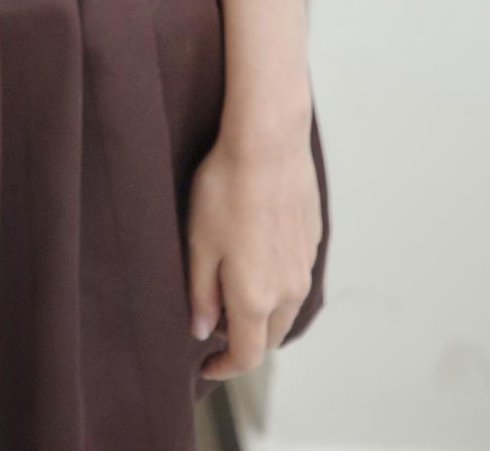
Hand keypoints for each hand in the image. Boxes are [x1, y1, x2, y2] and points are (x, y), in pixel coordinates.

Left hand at [186, 125, 321, 381]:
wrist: (268, 142)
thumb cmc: (226, 188)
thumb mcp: (199, 242)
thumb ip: (201, 293)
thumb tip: (201, 330)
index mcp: (256, 297)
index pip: (246, 355)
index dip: (224, 368)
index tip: (205, 366)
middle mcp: (288, 289)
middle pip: (269, 336)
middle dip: (243, 340)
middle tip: (214, 322)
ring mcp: (304, 264)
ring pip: (286, 307)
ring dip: (262, 311)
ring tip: (232, 287)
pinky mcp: (312, 239)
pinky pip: (294, 276)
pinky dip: (276, 282)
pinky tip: (255, 253)